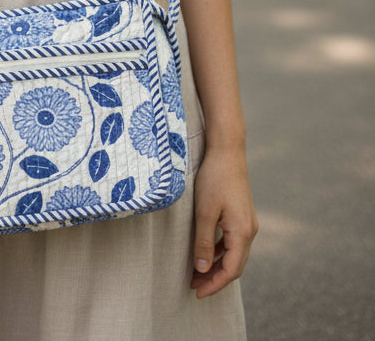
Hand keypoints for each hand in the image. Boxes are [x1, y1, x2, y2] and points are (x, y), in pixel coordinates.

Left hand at [190, 145, 257, 298]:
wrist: (227, 150)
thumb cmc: (214, 179)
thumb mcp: (204, 212)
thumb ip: (203, 242)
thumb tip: (202, 270)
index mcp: (242, 233)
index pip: (231, 270)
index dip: (214, 284)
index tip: (197, 292)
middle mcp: (249, 230)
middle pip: (234, 265)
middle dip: (214, 278)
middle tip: (193, 286)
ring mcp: (247, 222)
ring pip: (233, 254)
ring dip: (216, 265)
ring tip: (196, 273)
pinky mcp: (241, 214)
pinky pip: (232, 241)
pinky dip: (219, 251)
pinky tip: (205, 253)